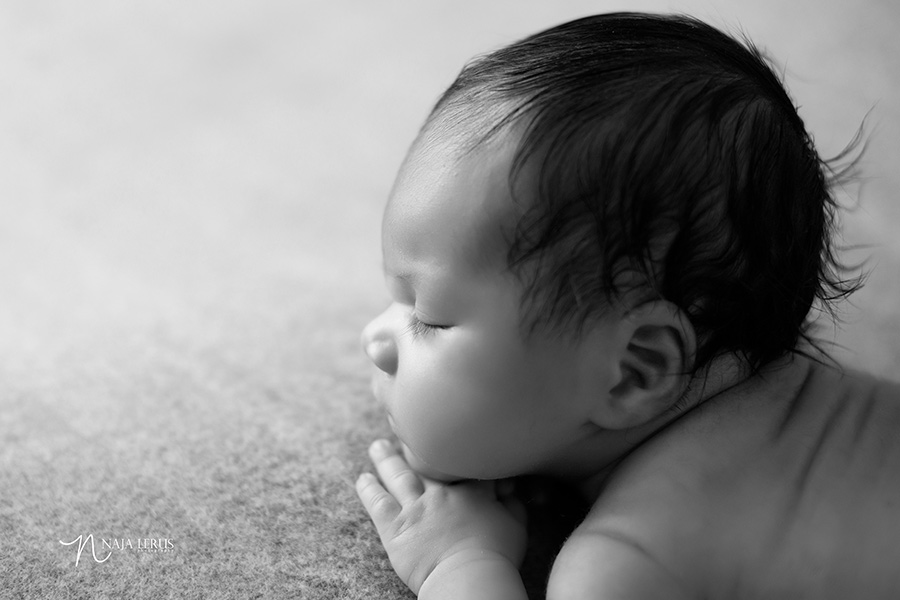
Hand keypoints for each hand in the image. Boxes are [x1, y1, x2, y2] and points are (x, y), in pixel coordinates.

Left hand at [356, 439, 527, 594]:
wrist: (468, 575)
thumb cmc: (497, 555)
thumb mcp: (516, 524)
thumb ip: (512, 502)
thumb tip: (509, 487)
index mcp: (470, 490)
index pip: (464, 464)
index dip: (462, 455)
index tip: (458, 449)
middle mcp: (440, 491)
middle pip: (424, 461)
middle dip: (414, 446)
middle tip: (405, 431)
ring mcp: (415, 507)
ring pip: (397, 475)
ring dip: (385, 458)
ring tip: (377, 446)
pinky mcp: (394, 527)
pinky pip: (377, 502)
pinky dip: (368, 489)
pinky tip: (362, 478)